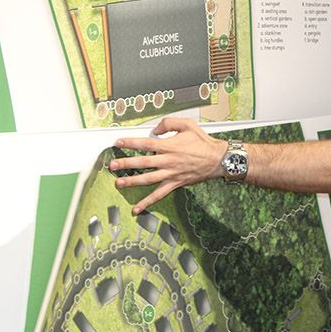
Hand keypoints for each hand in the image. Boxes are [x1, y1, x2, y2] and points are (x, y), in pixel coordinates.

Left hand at [110, 117, 226, 213]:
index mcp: (170, 145)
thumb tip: (155, 130)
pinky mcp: (175, 183)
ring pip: (148, 179)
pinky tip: (137, 208)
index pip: (146, 143)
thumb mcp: (188, 125)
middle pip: (143, 162)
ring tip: (118, 183)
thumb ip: (169, 123)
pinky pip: (159, 194)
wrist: (218, 159)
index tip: (118, 142)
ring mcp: (171, 174)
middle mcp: (168, 160)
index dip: (130, 143)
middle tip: (112, 165)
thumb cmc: (204, 142)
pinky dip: (147, 202)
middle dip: (125, 164)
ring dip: (132, 182)